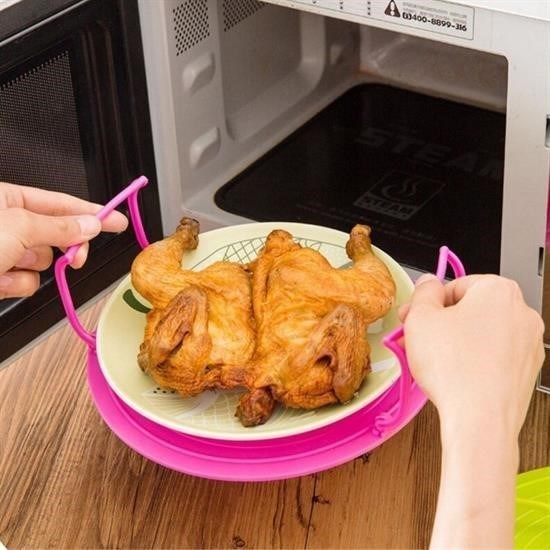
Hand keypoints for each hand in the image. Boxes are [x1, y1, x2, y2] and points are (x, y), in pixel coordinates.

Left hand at [0, 181, 127, 298]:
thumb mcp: (19, 228)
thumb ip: (59, 226)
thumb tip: (90, 224)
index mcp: (6, 199)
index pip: (59, 203)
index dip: (91, 211)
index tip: (117, 221)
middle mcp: (5, 223)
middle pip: (55, 233)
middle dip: (63, 248)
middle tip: (76, 258)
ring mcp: (1, 251)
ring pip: (42, 261)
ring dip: (32, 268)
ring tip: (10, 266)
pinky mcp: (0, 276)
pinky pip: (26, 281)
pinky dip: (17, 284)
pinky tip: (1, 281)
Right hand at [400, 274, 544, 548]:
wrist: (479, 420)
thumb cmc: (454, 369)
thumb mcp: (420, 318)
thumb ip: (422, 293)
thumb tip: (428, 283)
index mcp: (499, 290)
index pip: (454, 286)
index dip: (427, 304)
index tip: (413, 317)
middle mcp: (521, 312)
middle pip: (469, 309)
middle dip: (440, 323)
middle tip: (417, 338)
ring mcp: (528, 343)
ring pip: (481, 333)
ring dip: (454, 341)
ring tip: (431, 359)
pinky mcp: (526, 370)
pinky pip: (493, 355)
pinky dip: (473, 359)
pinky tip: (453, 373)